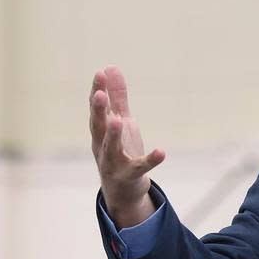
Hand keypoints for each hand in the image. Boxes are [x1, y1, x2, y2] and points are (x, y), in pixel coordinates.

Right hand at [89, 67, 164, 227]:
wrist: (122, 190)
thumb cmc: (120, 151)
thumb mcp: (120, 122)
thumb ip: (116, 97)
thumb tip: (110, 68)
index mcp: (100, 131)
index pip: (97, 108)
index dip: (97, 91)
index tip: (99, 73)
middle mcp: (102, 146)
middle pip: (97, 126)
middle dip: (98, 110)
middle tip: (99, 94)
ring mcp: (113, 162)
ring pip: (110, 148)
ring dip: (113, 135)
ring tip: (119, 120)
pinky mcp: (129, 176)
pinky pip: (140, 167)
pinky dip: (150, 160)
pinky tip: (161, 152)